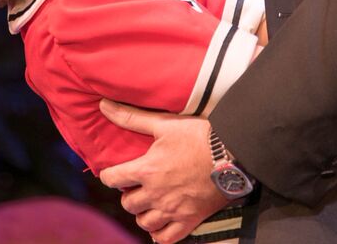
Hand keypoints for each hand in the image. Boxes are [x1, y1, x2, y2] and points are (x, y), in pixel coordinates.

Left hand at [97, 100, 229, 243]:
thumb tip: (104, 105)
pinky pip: (166, 238)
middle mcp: (156, 193)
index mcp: (147, 170)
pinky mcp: (189, 220)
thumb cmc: (198, 136)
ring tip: (150, 203)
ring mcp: (172, 210)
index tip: (117, 172)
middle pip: (127, 204)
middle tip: (138, 186)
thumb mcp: (164, 123)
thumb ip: (132, 117)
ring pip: (144, 222)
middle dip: (129, 195)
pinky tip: (162, 223)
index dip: (111, 175)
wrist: (232, 153)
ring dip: (143, 214)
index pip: (112, 179)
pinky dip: (160, 234)